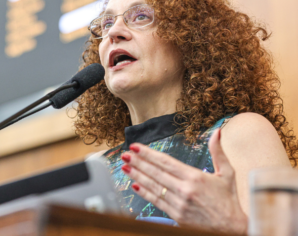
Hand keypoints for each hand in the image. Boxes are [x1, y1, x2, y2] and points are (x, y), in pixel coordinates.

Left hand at [121, 128, 247, 234]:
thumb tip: (217, 131)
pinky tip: (134, 185)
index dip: (148, 153)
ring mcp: (179, 203)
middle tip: (125, 154)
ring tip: (125, 167)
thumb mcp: (227, 173)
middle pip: (156, 172)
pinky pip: (156, 201)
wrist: (232, 228)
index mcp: (195, 177)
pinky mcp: (176, 215)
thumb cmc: (229, 200)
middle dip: (138, 162)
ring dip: (137, 176)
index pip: (166, 162)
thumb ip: (218, 152)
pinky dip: (144, 193)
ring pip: (153, 186)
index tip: (136, 146)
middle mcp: (185, 190)